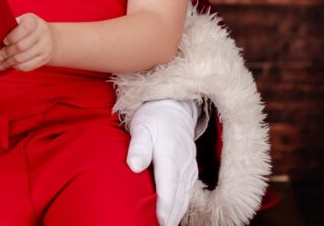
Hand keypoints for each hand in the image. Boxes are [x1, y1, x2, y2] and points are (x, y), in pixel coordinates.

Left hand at [0, 13, 53, 70]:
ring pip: (24, 58)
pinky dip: (17, 67)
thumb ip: (10, 28)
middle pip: (22, 46)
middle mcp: (42, 33)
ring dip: (10, 62)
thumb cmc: (26, 29)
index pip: (24, 28)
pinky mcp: (45, 58)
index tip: (4, 42)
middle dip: (7, 53)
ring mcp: (45, 46)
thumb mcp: (20, 23)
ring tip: (1, 64)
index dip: (13, 36)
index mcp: (33, 21)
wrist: (47, 36)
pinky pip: (28, 66)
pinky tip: (11, 65)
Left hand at [126, 98, 198, 225]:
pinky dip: (180, 207)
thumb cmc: (153, 118)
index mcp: (169, 153)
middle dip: (170, 215)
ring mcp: (189, 169)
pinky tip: (171, 217)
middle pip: (178, 195)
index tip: (160, 220)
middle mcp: (183, 164)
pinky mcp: (189, 171)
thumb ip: (138, 146)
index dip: (165, 204)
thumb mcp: (141, 126)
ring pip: (184, 197)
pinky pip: (186, 193)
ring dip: (176, 214)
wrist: (173, 109)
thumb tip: (133, 166)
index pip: (169, 183)